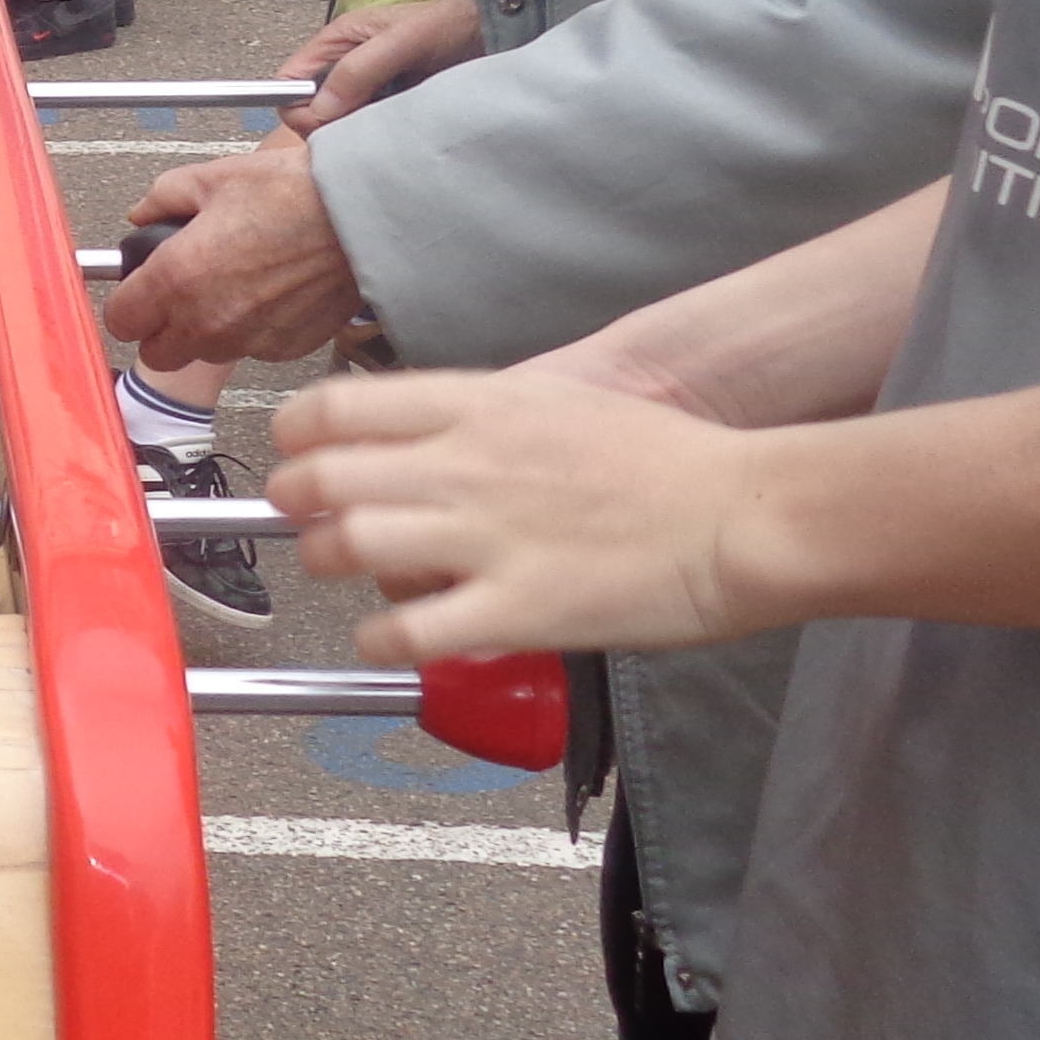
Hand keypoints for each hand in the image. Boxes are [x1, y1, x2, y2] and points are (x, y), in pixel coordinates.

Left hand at [101, 139, 368, 365]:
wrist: (360, 216)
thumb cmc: (294, 193)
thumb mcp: (213, 177)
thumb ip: (163, 198)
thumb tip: (144, 212)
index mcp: (177, 278)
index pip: (120, 320)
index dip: (126, 302)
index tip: (137, 290)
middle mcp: (207, 320)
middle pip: (157, 354)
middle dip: (159, 328)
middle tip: (177, 294)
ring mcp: (247, 340)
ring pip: (204, 354)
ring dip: (205, 331)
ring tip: (230, 286)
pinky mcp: (283, 349)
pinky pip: (250, 349)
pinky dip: (250, 331)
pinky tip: (267, 293)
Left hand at [270, 366, 778, 659]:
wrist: (746, 513)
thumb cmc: (667, 459)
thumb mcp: (559, 400)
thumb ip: (477, 414)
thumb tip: (415, 430)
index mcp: (479, 404)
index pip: (336, 406)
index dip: (295, 434)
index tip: (295, 453)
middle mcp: (468, 464)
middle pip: (325, 477)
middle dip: (293, 501)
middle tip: (300, 518)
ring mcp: (489, 537)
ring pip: (347, 547)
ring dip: (323, 563)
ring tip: (337, 572)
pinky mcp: (518, 609)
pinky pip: (407, 632)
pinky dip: (377, 640)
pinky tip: (388, 639)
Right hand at [280, 0, 482, 121]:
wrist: (491, 35)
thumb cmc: (447, 25)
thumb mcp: (402, 40)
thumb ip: (359, 70)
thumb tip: (320, 109)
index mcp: (336, 43)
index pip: (288, 81)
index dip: (298, 106)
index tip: (327, 120)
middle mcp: (344, 68)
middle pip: (309, 110)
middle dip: (330, 123)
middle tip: (366, 121)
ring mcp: (365, 91)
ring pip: (337, 125)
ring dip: (356, 130)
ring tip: (390, 120)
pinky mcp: (386, 109)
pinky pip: (364, 132)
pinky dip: (376, 136)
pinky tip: (399, 127)